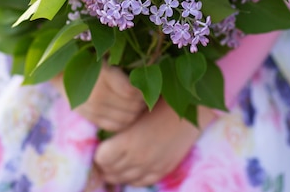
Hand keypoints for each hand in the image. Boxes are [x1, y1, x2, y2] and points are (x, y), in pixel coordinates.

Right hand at [53, 63, 145, 131]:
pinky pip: (115, 126)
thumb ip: (124, 68)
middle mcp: (98, 94)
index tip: (146, 86)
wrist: (61, 73)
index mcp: (104, 75)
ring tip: (137, 105)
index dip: (144, 90)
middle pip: (132, 107)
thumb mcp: (107, 58)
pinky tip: (126, 114)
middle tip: (145, 97)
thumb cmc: (90, 61)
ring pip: (126, 119)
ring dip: (136, 113)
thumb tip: (148, 73)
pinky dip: (125, 122)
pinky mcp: (90, 118)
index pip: (132, 92)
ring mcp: (93, 109)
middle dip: (142, 103)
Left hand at [93, 99, 216, 186]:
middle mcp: (138, 158)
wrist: (189, 111)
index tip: (102, 146)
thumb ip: (118, 131)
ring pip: (123, 179)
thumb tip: (102, 143)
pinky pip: (141, 182)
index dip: (99, 152)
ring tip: (117, 163)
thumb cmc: (159, 106)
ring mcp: (151, 167)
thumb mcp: (134, 115)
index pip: (101, 158)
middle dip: (105, 165)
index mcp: (128, 141)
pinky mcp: (163, 170)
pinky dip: (133, 177)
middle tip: (107, 156)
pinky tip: (132, 168)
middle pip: (110, 171)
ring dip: (117, 173)